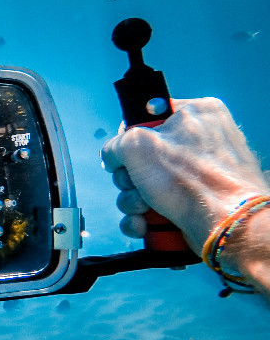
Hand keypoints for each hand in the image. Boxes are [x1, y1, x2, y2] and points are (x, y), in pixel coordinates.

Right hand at [100, 97, 269, 253]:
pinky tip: (145, 225)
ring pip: (146, 185)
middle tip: (137, 186)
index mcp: (197, 113)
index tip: (126, 157)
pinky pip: (158, 206)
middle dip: (130, 180)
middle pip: (141, 156)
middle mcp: (202, 140)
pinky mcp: (196, 201)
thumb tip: (113, 157)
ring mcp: (200, 173)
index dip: (128, 140)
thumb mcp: (137, 145)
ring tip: (145, 209)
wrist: (225, 227)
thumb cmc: (193, 182)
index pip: (146, 119)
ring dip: (134, 202)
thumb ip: (115, 143)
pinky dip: (146, 218)